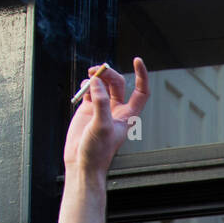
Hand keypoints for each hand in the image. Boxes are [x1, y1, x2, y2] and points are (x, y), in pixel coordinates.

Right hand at [63, 58, 150, 175]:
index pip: (141, 91)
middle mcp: (116, 110)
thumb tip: (95, 82)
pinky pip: (90, 90)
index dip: (141, 76)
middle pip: (118, 83)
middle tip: (95, 71)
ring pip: (103, 84)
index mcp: (128, 115)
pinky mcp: (87, 109)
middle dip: (108, 74)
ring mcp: (102, 108)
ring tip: (89, 75)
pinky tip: (83, 86)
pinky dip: (87, 84)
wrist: (81, 162)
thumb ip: (100, 103)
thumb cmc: (97, 151)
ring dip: (97, 76)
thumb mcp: (102, 126)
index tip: (136, 60)